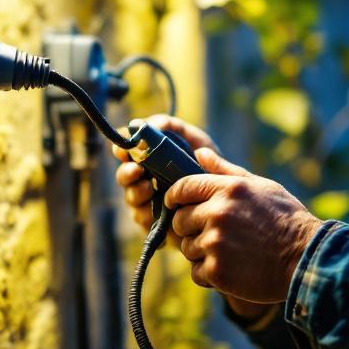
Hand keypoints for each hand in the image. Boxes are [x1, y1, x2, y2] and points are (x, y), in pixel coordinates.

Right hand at [111, 115, 217, 247]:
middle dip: (126, 173)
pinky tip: (158, 211)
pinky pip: (143, 221)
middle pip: (123, 176)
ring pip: (131, 199)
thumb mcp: (194, 140)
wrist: (227, 197)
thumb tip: (150, 124)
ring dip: (137, 192)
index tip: (125, 150)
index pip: (125, 152)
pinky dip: (148, 215)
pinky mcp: (155, 224)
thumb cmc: (207, 165)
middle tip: (137, 171)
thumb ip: (173, 127)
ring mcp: (148, 202)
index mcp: (149, 159)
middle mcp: (144, 180)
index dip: (121, 150)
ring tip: (150, 189)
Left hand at [166, 148, 322, 304]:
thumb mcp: (261, 186)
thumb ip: (226, 171)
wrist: (305, 258)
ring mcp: (215, 243)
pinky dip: (209, 274)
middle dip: (190, 228)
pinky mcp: (217, 271)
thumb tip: (199, 154)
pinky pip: (196, 272)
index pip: (183, 188)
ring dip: (201, 252)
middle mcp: (218, 213)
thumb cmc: (286, 220)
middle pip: (180, 220)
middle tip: (213, 235)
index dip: (174, 197)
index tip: (174, 204)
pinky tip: (231, 269)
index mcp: (228, 189)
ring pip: (187, 248)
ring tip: (228, 252)